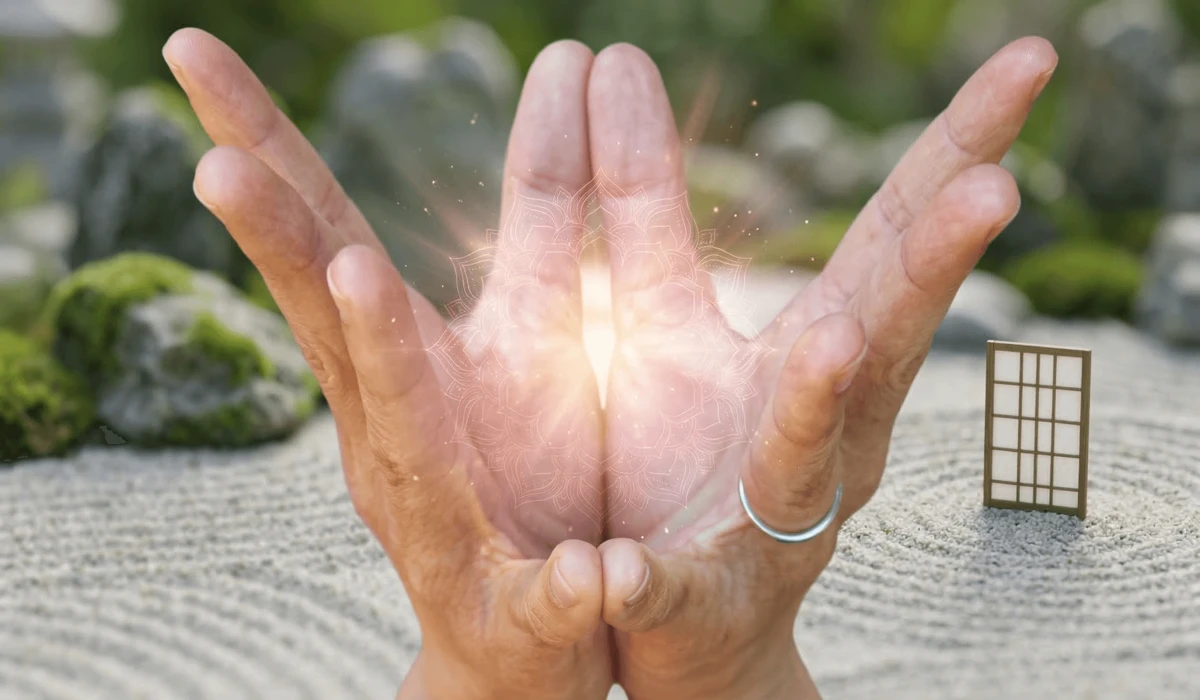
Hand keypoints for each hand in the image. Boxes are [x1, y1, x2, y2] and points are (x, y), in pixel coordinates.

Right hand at [165, 30, 612, 698]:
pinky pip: (545, 600)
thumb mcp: (539, 336)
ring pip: (413, 453)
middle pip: (331, 335)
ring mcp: (451, 532)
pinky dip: (562, 585)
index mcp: (408, 370)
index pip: (330, 242)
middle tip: (218, 163)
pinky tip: (588, 571)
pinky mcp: (525, 615)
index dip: (268, 152)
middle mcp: (399, 441)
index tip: (192, 50)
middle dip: (281, 247)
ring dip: (387, 371)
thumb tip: (562, 70)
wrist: (520, 647)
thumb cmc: (521, 480)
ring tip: (355, 276)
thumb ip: (545, 223)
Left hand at [588, 39, 1058, 697]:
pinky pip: (672, 588)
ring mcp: (768, 524)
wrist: (681, 629)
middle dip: (934, 267)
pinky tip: (627, 568)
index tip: (1029, 63)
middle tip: (993, 190)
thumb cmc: (682, 462)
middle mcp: (823, 435)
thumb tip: (620, 66)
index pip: (890, 239)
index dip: (956, 154)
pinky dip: (652, 578)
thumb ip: (645, 208)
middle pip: (886, 338)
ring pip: (804, 460)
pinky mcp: (693, 601)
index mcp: (817, 359)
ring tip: (832, 341)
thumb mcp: (658, 323)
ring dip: (820, 404)